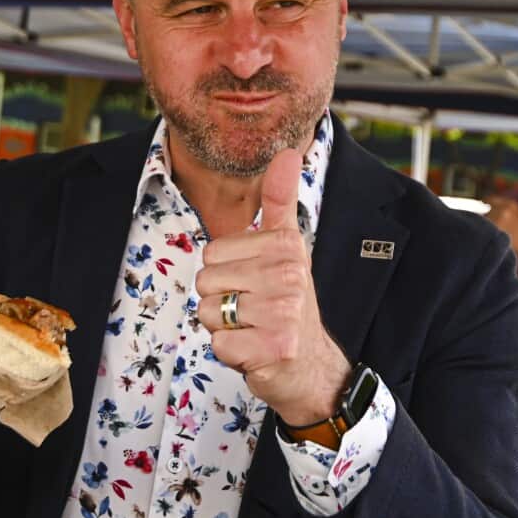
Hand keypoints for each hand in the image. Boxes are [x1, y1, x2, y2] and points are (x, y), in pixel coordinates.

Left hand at [195, 149, 351, 426]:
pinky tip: (255, 351)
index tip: (253, 284)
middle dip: (220, 302)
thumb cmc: (287, 302)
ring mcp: (283, 314)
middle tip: (252, 312)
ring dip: (224, 328)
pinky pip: (219, 344)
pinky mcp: (275, 349)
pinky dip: (231, 354)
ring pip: (208, 313)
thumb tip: (287, 152)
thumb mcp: (287, 247)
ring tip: (253, 329)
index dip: (224, 273)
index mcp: (286, 246)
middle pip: (206, 282)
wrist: (311, 365)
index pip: (211, 252)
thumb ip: (280, 200)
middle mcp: (289, 276)